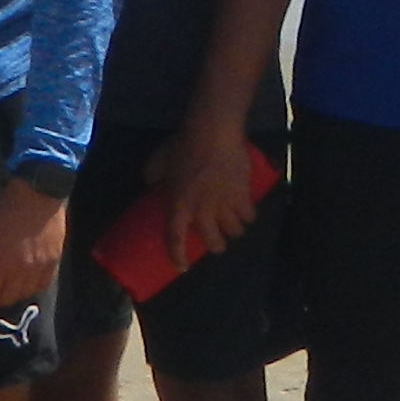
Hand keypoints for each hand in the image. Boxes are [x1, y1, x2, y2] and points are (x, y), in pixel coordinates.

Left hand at [0, 178, 65, 312]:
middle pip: (8, 297)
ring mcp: (39, 269)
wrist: (37, 196)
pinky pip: (43, 284)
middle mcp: (19, 272)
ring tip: (7, 292)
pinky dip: (32, 289)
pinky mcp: (54, 262)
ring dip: (14, 296)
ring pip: (26, 293)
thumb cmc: (3, 211)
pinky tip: (26, 285)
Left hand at [155, 120, 263, 262]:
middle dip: (215, 246)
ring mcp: (225, 205)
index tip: (181, 268)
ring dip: (233, 231)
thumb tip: (150, 185)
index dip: (177, 257)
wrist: (213, 132)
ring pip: (234, 231)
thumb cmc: (183, 145)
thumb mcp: (158, 161)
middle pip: (212, 241)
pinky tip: (247, 213)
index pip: (175, 239)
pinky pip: (249, 216)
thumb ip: (152, 176)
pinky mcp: (243, 195)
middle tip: (217, 243)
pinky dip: (248, 217)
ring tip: (233, 227)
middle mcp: (202, 211)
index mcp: (178, 205)